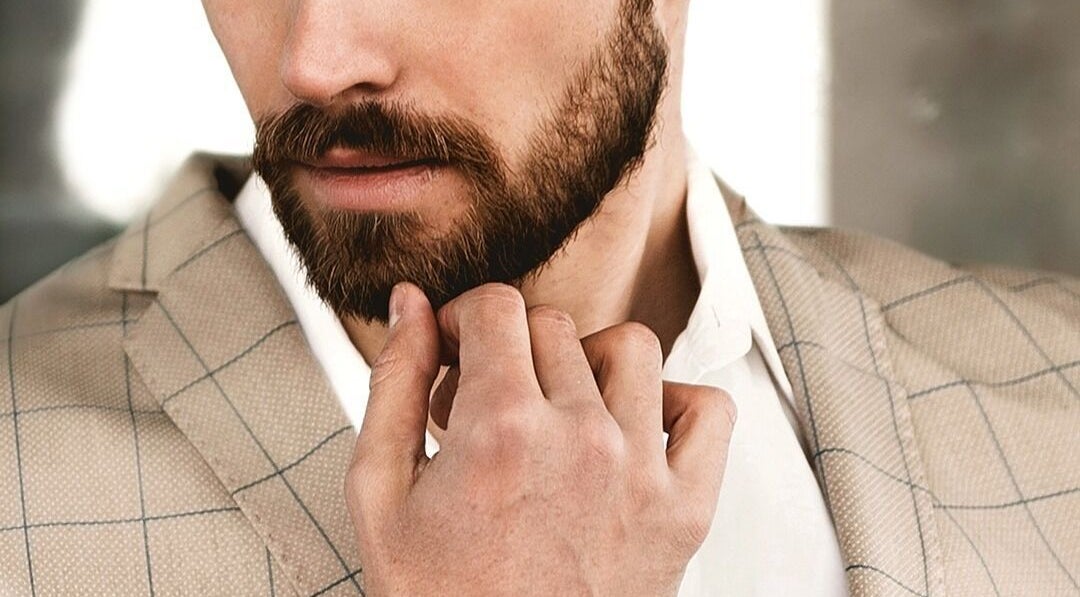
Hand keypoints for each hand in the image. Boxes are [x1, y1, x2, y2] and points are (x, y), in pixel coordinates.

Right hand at [345, 283, 735, 595]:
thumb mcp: (380, 496)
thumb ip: (393, 385)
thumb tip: (410, 307)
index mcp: (502, 429)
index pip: (497, 306)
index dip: (466, 318)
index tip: (460, 348)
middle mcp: (580, 438)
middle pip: (552, 326)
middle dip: (510, 349)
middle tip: (489, 401)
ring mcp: (642, 471)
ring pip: (629, 348)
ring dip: (585, 362)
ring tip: (556, 410)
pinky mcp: (685, 509)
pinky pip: (710, 411)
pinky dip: (675, 402)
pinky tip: (629, 428)